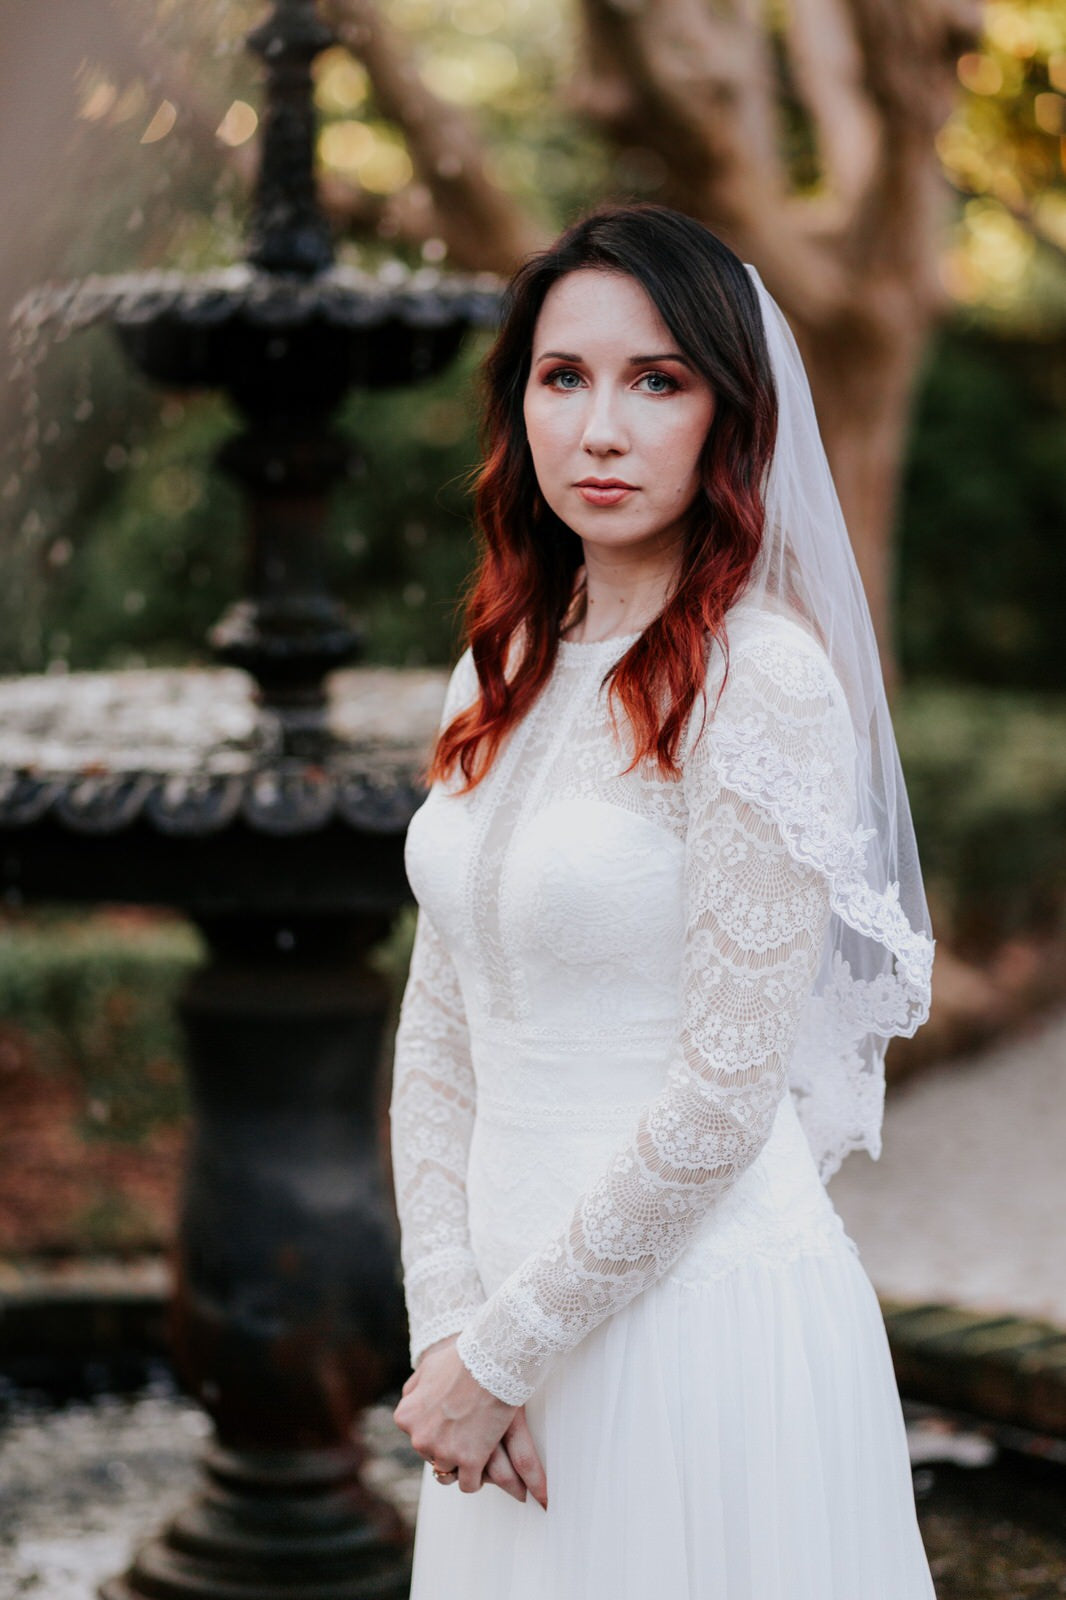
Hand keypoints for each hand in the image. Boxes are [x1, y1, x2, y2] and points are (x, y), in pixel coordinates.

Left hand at [394, 1336, 547, 1508]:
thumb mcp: (426, 1369)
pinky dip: (475, 1478)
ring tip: (476, 1447)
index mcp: (406, 1417)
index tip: (450, 1423)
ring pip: (449, 1470)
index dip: (435, 1430)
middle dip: (447, 1446)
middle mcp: (419, 1438)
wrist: (490, 1363)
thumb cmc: (462, 1360)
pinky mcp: (470, 1461)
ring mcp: (444, 1452)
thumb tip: (410, 1401)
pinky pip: (468, 1484)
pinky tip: (483, 1464)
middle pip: (432, 1454)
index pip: (417, 1435)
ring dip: (460, 1462)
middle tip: (466, 1432)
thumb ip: (413, 1390)